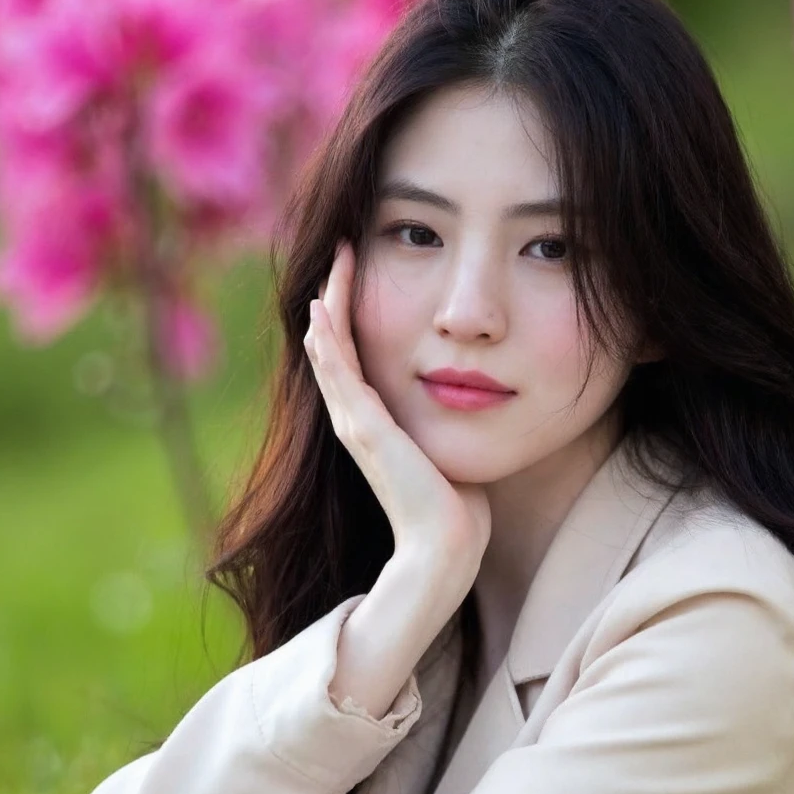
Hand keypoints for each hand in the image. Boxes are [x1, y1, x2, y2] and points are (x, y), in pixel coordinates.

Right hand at [303, 240, 491, 581]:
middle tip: (341, 246)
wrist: (445, 547)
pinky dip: (328, 340)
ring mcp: (355, 423)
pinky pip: (339, 374)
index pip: (356, 352)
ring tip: (333, 261)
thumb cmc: (456, 507)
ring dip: (331, 302)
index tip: (364, 266)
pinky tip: (322, 308)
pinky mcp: (365, 429)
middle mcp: (356, 418)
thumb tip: (472, 398)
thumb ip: (447, 421)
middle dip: (338, 292)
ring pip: (330, 350)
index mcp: (375, 420)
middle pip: (336, 342)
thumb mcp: (450, 447)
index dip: (355, 310)